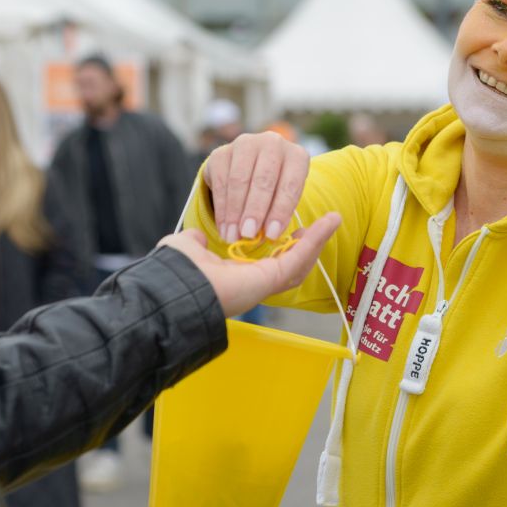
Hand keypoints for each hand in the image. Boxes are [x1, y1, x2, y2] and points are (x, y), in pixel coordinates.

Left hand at [156, 213, 341, 318]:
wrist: (173, 287)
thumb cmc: (175, 271)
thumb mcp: (187, 247)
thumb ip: (197, 242)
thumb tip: (199, 237)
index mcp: (234, 278)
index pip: (267, 263)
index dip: (282, 245)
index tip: (290, 225)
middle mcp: (252, 284)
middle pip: (291, 265)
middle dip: (308, 244)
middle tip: (322, 225)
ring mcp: (263, 284)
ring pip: (300, 263)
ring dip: (317, 240)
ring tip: (333, 220)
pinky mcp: (270, 280)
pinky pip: (298, 259)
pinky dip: (315, 240)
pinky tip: (328, 222)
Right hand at [203, 132, 309, 243]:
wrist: (249, 170)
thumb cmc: (275, 190)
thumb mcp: (285, 198)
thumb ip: (280, 214)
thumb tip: (269, 234)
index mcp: (296, 156)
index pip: (290, 184)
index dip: (280, 211)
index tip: (271, 234)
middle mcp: (272, 143)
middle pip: (263, 180)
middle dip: (255, 211)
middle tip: (249, 235)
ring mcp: (245, 144)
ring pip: (239, 180)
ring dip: (235, 212)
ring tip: (233, 236)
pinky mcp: (221, 152)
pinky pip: (221, 182)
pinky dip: (221, 208)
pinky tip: (223, 227)